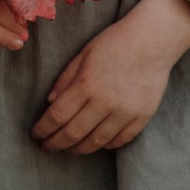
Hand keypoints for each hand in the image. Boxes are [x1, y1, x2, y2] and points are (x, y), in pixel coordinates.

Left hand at [32, 0, 189, 154]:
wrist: (153, 40)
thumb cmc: (115, 42)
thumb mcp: (84, 54)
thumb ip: (65, 79)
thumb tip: (49, 104)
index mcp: (87, 84)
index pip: (57, 116)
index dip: (43, 129)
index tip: (36, 135)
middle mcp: (105, 102)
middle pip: (74, 134)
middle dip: (56, 144)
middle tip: (47, 147)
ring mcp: (125, 112)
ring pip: (96, 142)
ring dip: (78, 149)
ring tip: (69, 149)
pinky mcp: (142, 117)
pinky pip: (120, 141)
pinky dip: (105, 145)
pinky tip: (96, 143)